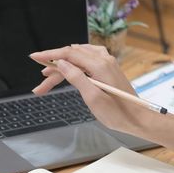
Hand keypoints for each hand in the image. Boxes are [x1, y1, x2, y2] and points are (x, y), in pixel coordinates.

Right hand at [29, 44, 148, 133]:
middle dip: (53, 68)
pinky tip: (68, 68)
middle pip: (72, 56)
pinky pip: (87, 58)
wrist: (139, 119)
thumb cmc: (118, 113)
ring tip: (49, 77)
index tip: (34, 57)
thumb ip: (77, 78)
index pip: (69, 53)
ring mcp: (107, 62)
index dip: (50, 55)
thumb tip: (61, 63)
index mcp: (100, 65)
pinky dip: (74, 63)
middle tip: (40, 85)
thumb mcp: (93, 98)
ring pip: (78, 57)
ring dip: (62, 66)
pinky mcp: (109, 68)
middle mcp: (104, 59)